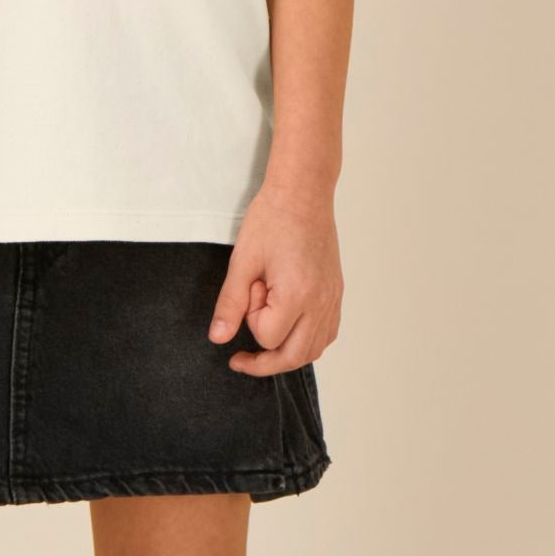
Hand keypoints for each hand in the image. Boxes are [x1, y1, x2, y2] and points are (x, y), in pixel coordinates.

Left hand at [206, 184, 341, 375]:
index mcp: (297, 294)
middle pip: (295, 357)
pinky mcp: (336, 293)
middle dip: (264, 363)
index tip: (249, 290)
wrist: (303, 192)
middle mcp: (320, 302)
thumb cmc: (272, 218)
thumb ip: (231, 303)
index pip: (268, 337)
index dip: (250, 319)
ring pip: (314, 350)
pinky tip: (290, 329)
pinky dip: (307, 341)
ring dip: (287, 355)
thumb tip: (218, 338)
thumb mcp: (243, 260)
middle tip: (241, 359)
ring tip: (265, 340)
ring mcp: (332, 299)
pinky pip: (327, 333)